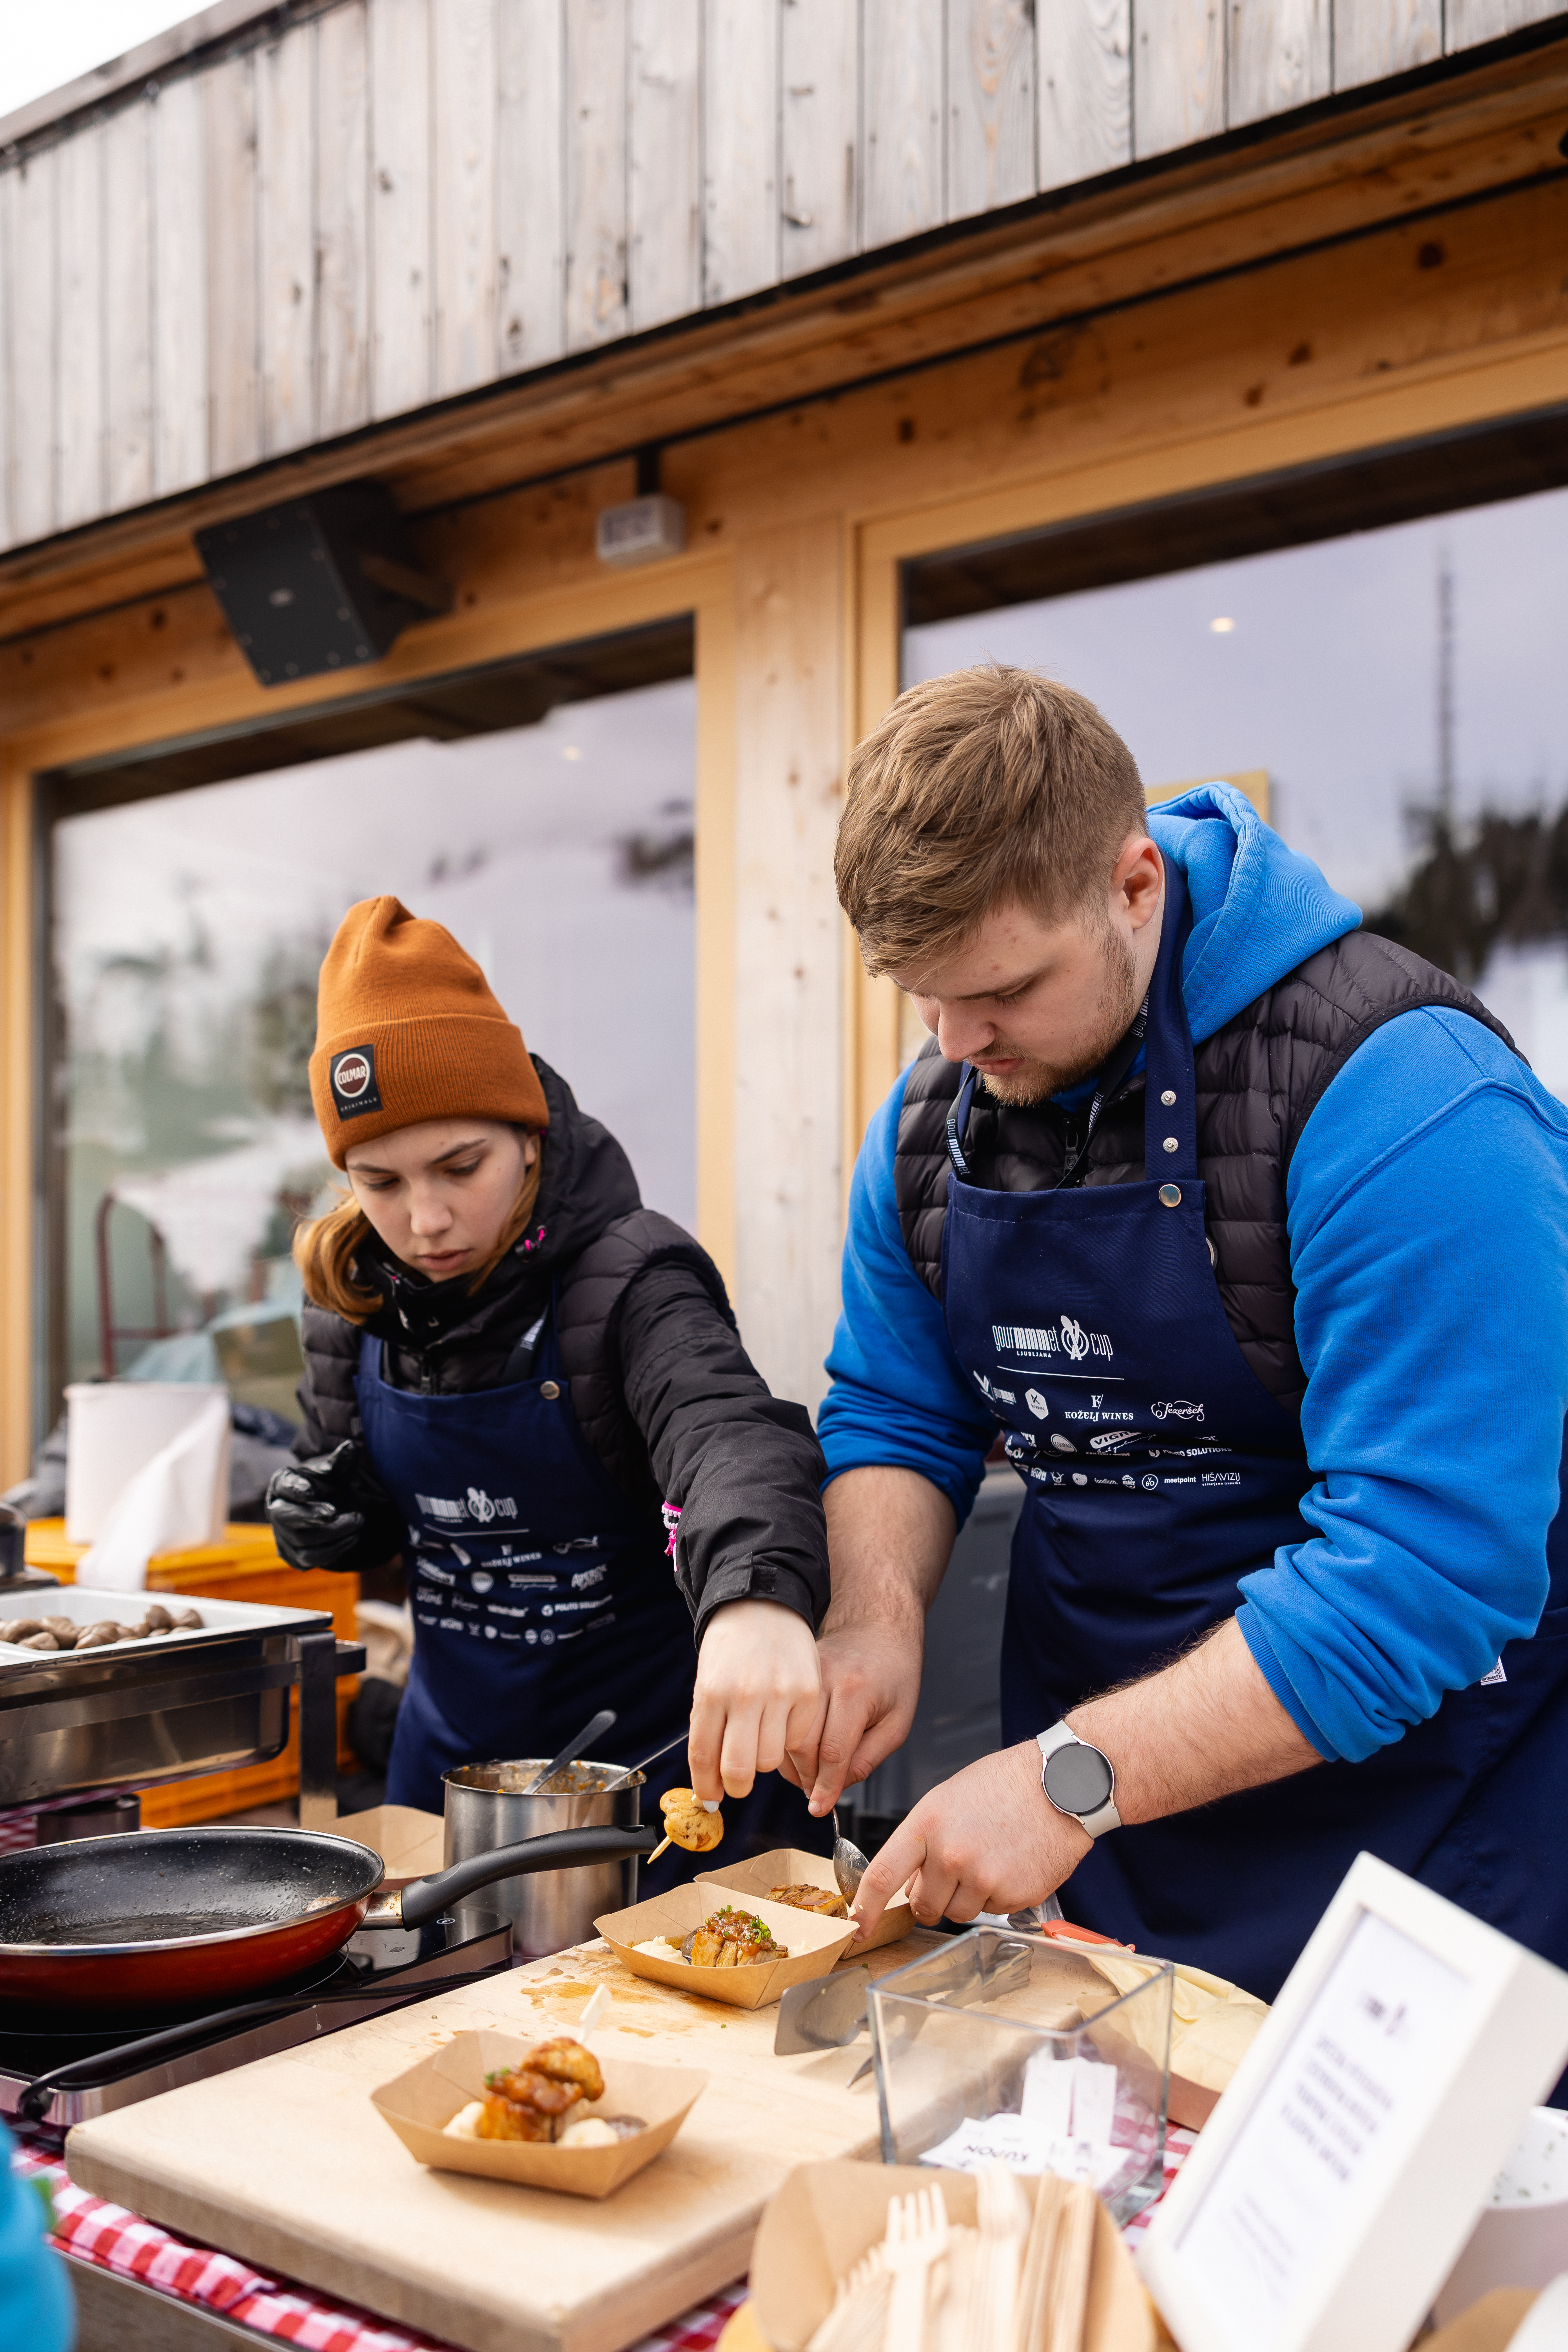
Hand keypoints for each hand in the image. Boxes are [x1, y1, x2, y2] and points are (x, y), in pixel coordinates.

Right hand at [266, 1442, 402, 1572]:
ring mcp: (282, 1536)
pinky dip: (333, 1550)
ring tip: (357, 1522)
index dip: (295, 1489)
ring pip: (302, 1541)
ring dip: (333, 1534)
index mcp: (283, 1484)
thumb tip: (350, 1447)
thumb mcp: (335, 1473)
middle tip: (336, 1513)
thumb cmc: (327, 1486)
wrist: (328, 1510)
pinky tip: (352, 1538)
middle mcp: (276, 1510)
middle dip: (312, 1516)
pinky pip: (310, 1560)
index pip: (284, 1486)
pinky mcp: (293, 1556)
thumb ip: (341, 1462)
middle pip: (286, 1517)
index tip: (311, 1491)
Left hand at [688, 1600, 823, 1802]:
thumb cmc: (729, 1649)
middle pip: (739, 1769)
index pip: (704, 1757)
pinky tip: (780, 1719)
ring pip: (770, 1761)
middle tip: (737, 1782)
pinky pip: (797, 1740)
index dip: (707, 1786)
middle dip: (736, 1786)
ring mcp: (779, 1693)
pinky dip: (788, 1740)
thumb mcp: (707, 1684)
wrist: (761, 1606)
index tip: (711, 1797)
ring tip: (759, 1740)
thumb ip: (708, 1730)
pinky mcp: (808, 1692)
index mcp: (711, 1692)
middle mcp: (744, 1694)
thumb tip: (712, 1784)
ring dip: (762, 1760)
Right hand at [780, 1614, 924, 1817]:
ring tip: (809, 1778)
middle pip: (801, 1744)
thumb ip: (868, 1758)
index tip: (820, 1809)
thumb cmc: (895, 1674)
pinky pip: (781, 1716)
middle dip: (808, 1778)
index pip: (833, 1751)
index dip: (826, 1786)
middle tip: (816, 1794)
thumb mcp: (897, 1721)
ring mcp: (804, 1673)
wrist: (878, 1626)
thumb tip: (835, 1788)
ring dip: (793, 1764)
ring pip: (785, 1732)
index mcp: (855, 1690)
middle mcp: (824, 1678)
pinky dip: (786, 1743)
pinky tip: (801, 1755)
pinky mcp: (794, 1674)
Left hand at [848, 1739, 1090, 1941]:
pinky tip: (1012, 1864)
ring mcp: (982, 1879)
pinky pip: (992, 1912)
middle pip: (922, 1906)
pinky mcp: (1013, 1896)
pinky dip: (998, 1896)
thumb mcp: (947, 1800)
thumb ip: (923, 1842)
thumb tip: (908, 1885)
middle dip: (931, 1898)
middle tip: (954, 1871)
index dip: (865, 1909)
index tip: (856, 1928)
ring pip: (958, 1913)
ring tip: (990, 1858)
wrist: (1062, 1783)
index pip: (882, 1876)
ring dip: (967, 1897)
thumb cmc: (1004, 1784)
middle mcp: (950, 1855)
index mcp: (926, 1825)